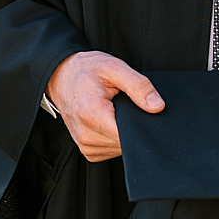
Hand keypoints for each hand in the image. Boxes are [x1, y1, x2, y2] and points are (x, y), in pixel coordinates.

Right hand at [46, 50, 162, 162]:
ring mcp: (85, 145)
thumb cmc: (86, 71)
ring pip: (120, 149)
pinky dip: (117, 138)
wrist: (61, 76)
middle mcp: (85, 134)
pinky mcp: (87, 150)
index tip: (146, 112)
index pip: (127, 135)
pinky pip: (111, 151)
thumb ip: (138, 86)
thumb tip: (158, 106)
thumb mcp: (114, 67)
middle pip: (126, 143)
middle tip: (129, 106)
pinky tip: (113, 122)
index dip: (142, 126)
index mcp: (91, 113)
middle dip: (135, 127)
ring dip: (126, 134)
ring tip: (117, 112)